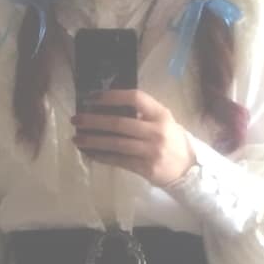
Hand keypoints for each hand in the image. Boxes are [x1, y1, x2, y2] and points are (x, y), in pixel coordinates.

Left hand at [72, 90, 194, 187]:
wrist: (187, 167)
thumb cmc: (170, 139)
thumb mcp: (163, 120)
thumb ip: (142, 113)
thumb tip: (107, 106)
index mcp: (161, 114)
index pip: (135, 98)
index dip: (112, 96)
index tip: (92, 97)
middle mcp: (156, 131)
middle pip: (119, 123)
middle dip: (94, 121)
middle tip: (76, 119)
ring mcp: (150, 151)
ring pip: (115, 144)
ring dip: (93, 141)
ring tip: (77, 138)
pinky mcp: (144, 168)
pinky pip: (118, 160)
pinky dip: (101, 156)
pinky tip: (89, 152)